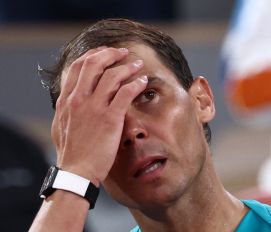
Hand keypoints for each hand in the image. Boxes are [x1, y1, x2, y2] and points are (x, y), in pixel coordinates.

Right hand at [51, 47, 146, 185]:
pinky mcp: (109, 118)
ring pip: (112, 76)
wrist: (76, 172)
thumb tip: (71, 99)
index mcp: (66, 100)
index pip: (78, 66)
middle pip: (94, 63)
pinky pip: (125, 93)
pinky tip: (142, 82)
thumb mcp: (61, 126)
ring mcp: (94, 108)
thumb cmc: (72, 152)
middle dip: (110, 53)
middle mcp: (78, 99)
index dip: (93, 55)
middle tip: (123, 52)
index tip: (105, 52)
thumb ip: (67, 109)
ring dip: (127, 66)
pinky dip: (135, 84)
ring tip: (138, 64)